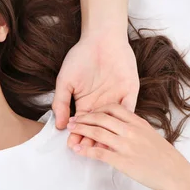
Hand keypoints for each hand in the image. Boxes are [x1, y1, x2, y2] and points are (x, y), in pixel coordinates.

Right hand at [52, 33, 139, 148]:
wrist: (101, 39)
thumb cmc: (80, 58)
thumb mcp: (65, 81)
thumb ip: (61, 103)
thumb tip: (59, 125)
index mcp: (86, 103)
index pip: (82, 125)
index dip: (77, 135)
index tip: (72, 145)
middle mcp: (101, 104)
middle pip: (97, 128)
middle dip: (90, 139)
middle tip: (84, 150)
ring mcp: (116, 100)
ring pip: (113, 124)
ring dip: (107, 135)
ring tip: (99, 146)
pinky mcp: (130, 93)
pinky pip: (129, 111)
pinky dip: (124, 122)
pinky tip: (118, 132)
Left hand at [67, 104, 189, 189]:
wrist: (176, 176)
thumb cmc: (164, 157)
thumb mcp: (150, 135)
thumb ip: (133, 128)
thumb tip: (115, 126)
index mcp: (139, 123)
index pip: (113, 107)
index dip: (97, 109)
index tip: (88, 112)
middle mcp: (131, 131)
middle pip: (101, 118)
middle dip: (83, 118)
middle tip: (73, 120)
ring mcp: (126, 146)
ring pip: (96, 133)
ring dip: (80, 130)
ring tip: (70, 130)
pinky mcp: (122, 161)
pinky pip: (98, 153)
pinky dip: (85, 150)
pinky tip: (77, 150)